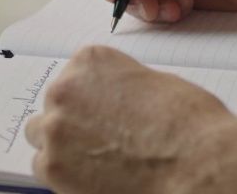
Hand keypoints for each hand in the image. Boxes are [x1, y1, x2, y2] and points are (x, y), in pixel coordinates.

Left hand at [24, 45, 236, 193]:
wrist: (195, 163)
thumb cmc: (187, 122)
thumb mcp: (152, 83)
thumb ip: (118, 89)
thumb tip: (108, 107)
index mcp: (90, 61)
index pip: (74, 75)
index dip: (92, 97)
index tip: (106, 110)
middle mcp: (65, 89)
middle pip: (54, 104)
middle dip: (74, 119)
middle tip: (103, 137)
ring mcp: (55, 129)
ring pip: (41, 136)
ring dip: (63, 144)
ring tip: (95, 158)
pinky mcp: (53, 168)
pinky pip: (43, 168)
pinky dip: (64, 173)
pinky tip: (93, 176)